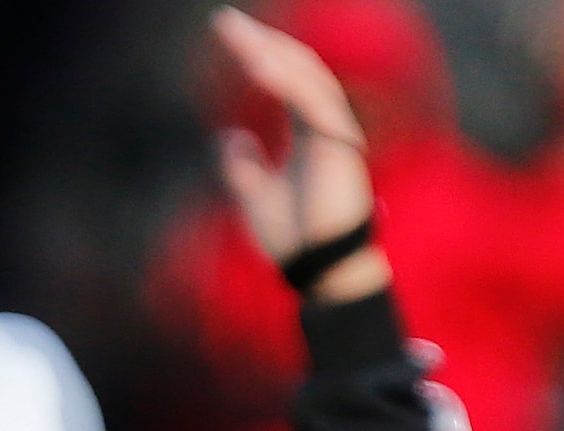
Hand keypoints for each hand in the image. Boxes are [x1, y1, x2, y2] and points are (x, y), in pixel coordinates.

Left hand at [211, 6, 391, 302]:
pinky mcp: (339, 143)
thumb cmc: (293, 240)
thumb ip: (243, 166)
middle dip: (261, 42)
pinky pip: (310, 100)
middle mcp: (326, 126)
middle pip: (296, 68)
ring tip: (237, 38)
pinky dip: (284, 80)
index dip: (259, 54)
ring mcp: (336, 132)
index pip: (285, 80)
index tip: (227, 37)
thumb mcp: (255, 196)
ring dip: (270, 53)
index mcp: (309, 133)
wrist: (317, 271)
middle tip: (225, 23)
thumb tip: (229, 137)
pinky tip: (257, 63)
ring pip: (305, 77)